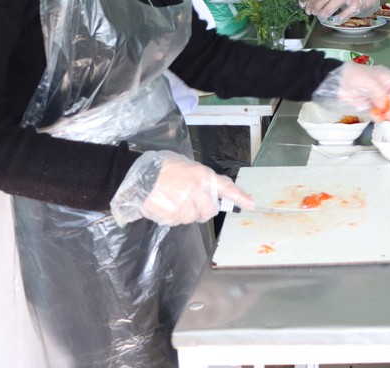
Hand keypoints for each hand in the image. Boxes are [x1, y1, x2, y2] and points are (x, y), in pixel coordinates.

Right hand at [110, 151, 253, 226]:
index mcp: (202, 176)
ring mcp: (184, 205)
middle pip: (209, 212)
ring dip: (185, 213)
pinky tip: (164, 204)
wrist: (138, 175)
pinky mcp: (172, 216)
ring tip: (172, 198)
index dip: (239, 197)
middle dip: (201, 210)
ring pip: (192, 218)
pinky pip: (177, 222)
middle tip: (189, 200)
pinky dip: (172, 216)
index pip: (225, 187)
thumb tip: (216, 192)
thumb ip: (202, 179)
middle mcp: (196, 191)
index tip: (250, 204)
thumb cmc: (162, 168)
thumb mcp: (187, 166)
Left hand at [306, 0, 380, 24]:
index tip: (308, 10)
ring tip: (322, 18)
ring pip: (331, 6)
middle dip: (316, 9)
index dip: (311, 3)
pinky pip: (344, 14)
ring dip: (324, 14)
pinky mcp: (357, 3)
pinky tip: (335, 21)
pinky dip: (338, 19)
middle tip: (314, 15)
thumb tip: (313, 3)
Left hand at [311, 63, 389, 121]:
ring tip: (383, 118)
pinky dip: (379, 118)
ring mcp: (379, 99)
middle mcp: (386, 90)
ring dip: (389, 115)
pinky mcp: (371, 107)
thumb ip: (379, 93)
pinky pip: (379, 115)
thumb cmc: (355, 76)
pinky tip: (377, 118)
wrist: (338, 82)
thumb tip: (384, 105)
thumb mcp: (369, 81)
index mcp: (389, 79)